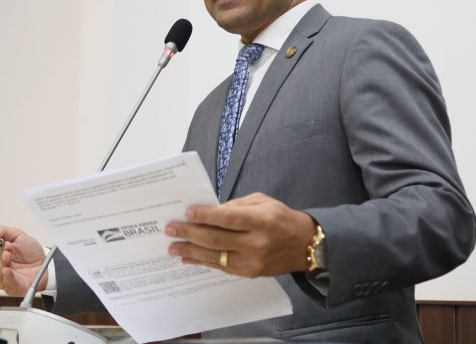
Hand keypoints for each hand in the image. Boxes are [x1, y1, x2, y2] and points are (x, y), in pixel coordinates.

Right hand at [0, 225, 46, 295]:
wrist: (45, 262)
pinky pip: (6, 283)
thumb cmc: (30, 251)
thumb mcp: (18, 235)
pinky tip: (7, 270)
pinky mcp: (12, 287)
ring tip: (8, 255)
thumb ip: (3, 231)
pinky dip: (6, 276)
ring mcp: (4, 278)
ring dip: (1, 262)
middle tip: (8, 246)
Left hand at [165, 192, 316, 276]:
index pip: (228, 219)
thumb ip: (236, 206)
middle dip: (190, 234)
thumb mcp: (262, 201)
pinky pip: (222, 268)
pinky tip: (188, 258)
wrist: (304, 245)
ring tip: (173, 247)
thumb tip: (210, 213)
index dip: (205, 216)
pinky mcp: (250, 274)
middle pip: (216, 239)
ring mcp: (252, 261)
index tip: (186, 212)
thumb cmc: (281, 217)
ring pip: (215, 257)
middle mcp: (256, 243)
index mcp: (261, 221)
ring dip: (191, 252)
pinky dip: (203, 262)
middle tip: (170, 229)